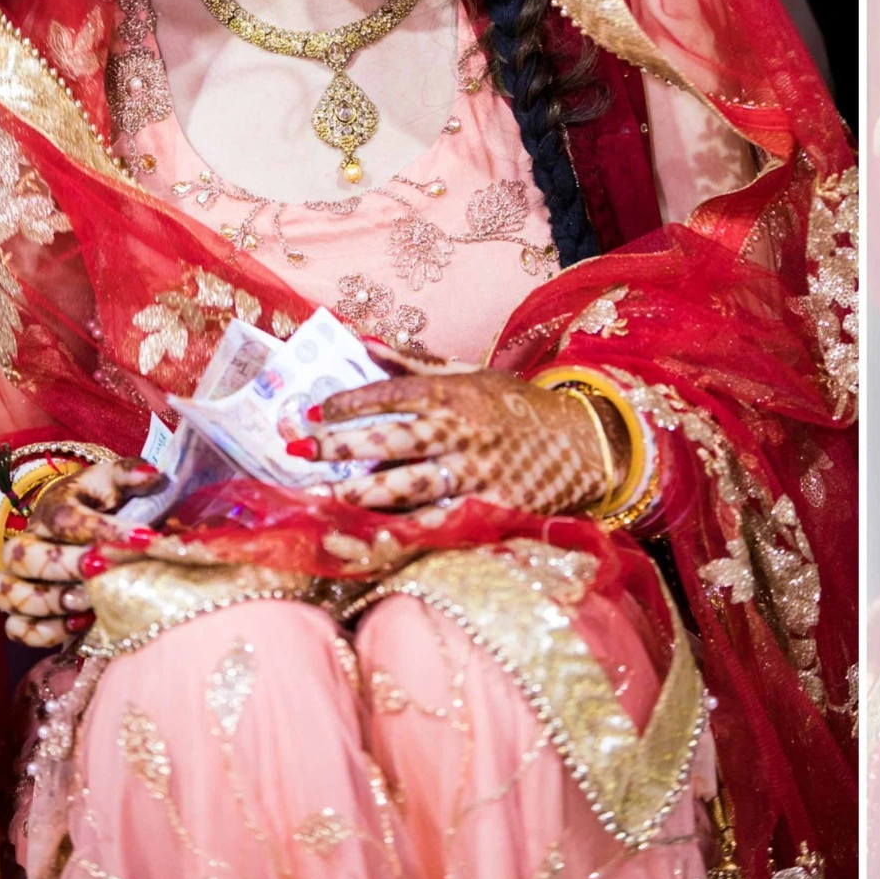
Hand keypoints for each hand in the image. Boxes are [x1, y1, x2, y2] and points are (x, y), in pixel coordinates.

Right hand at [0, 459, 165, 647]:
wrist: (86, 526)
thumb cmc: (101, 503)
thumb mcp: (115, 482)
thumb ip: (131, 474)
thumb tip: (153, 475)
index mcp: (51, 509)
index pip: (65, 518)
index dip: (104, 529)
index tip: (144, 537)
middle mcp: (26, 544)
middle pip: (24, 557)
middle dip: (68, 566)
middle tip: (107, 570)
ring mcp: (17, 579)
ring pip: (8, 593)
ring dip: (50, 601)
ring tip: (90, 601)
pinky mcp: (21, 612)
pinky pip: (17, 629)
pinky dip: (44, 631)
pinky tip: (79, 624)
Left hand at [305, 370, 619, 515]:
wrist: (581, 442)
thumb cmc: (518, 407)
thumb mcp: (472, 375)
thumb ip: (416, 365)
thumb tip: (364, 343)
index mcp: (455, 394)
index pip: (392, 393)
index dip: (349, 401)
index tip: (312, 410)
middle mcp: (460, 431)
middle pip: (390, 439)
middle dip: (338, 446)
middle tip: (297, 450)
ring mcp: (473, 473)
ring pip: (407, 485)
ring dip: (360, 491)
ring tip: (323, 494)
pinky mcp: (485, 507)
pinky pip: (435, 523)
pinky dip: (400, 531)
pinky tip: (369, 535)